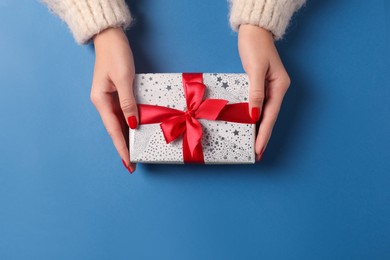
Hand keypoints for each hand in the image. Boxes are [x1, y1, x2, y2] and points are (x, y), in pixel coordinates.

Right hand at [91, 27, 137, 172]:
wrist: (110, 37)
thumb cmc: (116, 55)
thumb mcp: (124, 79)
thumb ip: (128, 103)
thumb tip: (133, 124)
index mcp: (101, 101)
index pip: (113, 130)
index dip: (121, 147)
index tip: (128, 162)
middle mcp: (103, 102)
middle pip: (115, 129)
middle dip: (123, 146)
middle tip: (132, 164)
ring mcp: (109, 98)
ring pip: (119, 122)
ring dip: (127, 137)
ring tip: (135, 152)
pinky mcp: (116, 93)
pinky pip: (123, 112)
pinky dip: (130, 123)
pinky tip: (136, 131)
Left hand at [238, 24, 290, 160]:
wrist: (253, 30)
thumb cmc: (255, 46)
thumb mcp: (256, 69)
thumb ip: (256, 92)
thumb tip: (254, 114)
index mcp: (279, 87)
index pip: (270, 116)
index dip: (264, 134)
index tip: (258, 149)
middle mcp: (277, 89)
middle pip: (269, 117)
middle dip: (263, 136)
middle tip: (256, 154)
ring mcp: (269, 88)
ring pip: (264, 113)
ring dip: (259, 129)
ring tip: (253, 145)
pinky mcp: (261, 85)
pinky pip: (258, 105)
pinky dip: (254, 117)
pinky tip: (249, 126)